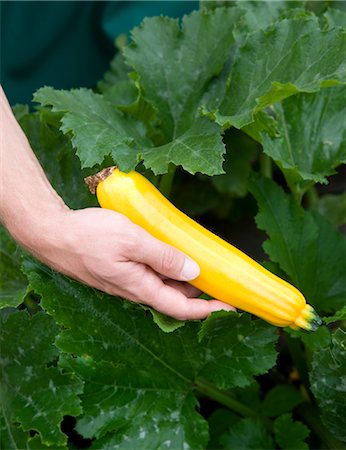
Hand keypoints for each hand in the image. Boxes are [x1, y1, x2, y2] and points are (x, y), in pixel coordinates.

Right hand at [30, 207, 234, 319]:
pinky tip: (173, 251)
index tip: (231, 307)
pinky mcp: (121, 270)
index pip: (181, 308)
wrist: (53, 234)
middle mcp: (135, 289)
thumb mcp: (131, 240)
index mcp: (140, 287)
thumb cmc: (89, 236)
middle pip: (174, 297)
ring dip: (184, 277)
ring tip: (203, 260)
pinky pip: (151, 274)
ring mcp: (127, 280)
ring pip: (163, 285)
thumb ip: (163, 256)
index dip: (208, 310)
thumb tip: (193, 271)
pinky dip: (168, 267)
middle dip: (200, 292)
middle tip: (222, 277)